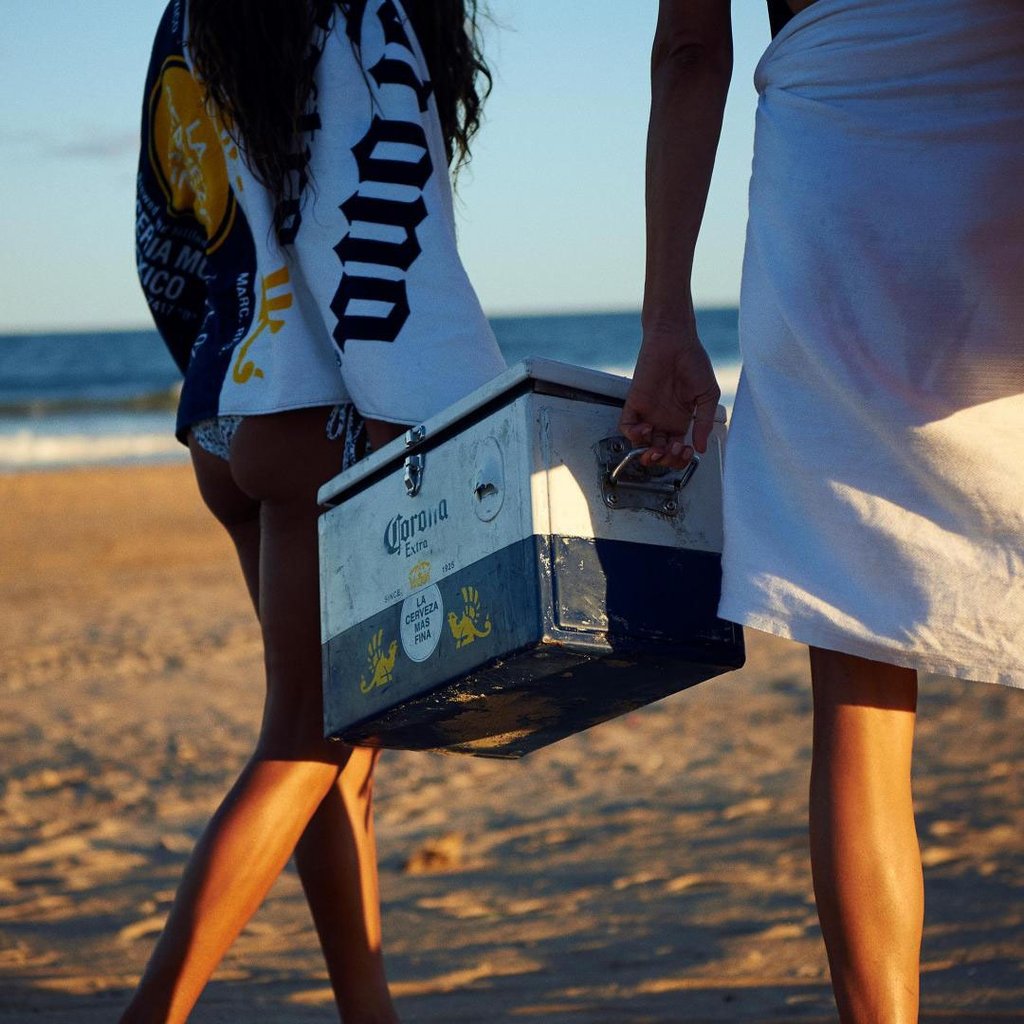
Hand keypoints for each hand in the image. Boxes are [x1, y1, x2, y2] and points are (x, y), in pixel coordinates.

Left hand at [619, 328, 720, 468]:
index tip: (687, 453)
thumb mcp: (707, 395)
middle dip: (665, 460)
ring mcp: (648, 413)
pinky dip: (634, 434)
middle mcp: (663, 419)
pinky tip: (647, 429)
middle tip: (672, 452)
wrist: (675, 340)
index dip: (680, 458)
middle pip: (660, 452)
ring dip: (649, 453)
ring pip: (642, 445)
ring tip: (658, 448)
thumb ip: (704, 422)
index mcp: (681, 420)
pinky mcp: (634, 403)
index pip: (677, 450)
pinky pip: (627, 427)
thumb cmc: (693, 362)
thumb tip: (701, 448)